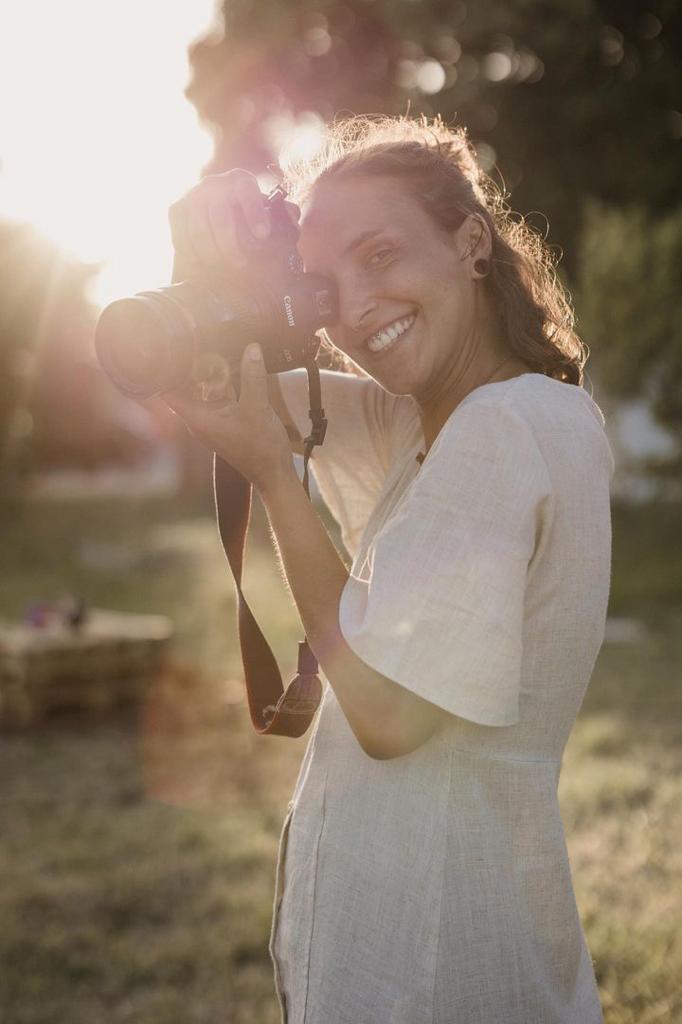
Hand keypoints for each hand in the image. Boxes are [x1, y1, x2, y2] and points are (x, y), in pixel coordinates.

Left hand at [163, 342, 295, 493]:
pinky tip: (234, 363)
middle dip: (191, 364)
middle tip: (198, 339)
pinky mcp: (229, 417)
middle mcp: (202, 418)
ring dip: (210, 371)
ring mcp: (215, 417)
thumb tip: (251, 348)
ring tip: (216, 344)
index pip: (168, 390)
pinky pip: (221, 393)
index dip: (167, 370)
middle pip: (186, 385)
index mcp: (198, 418)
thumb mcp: (257, 408)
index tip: (172, 348)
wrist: (274, 473)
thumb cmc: (261, 449)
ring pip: (205, 388)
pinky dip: (225, 380)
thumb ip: (253, 377)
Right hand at [168, 168, 298, 275]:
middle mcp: (214, 184)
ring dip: (211, 255)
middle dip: (231, 246)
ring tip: (221, 271)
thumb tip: (291, 214)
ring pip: (198, 231)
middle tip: (240, 265)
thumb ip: (283, 215)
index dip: (254, 213)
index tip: (262, 235)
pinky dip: (191, 255)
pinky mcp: (176, 210)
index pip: (247, 192)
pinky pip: (181, 236)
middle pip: (221, 219)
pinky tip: (202, 267)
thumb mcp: (268, 212)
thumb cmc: (249, 216)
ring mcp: (192, 196)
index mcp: (240, 181)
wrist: (217, 208)